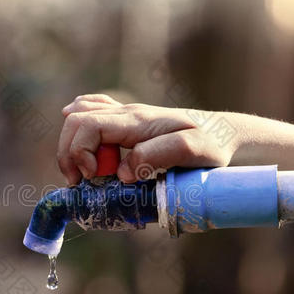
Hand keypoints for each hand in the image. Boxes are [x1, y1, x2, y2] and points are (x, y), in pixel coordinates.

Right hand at [57, 94, 238, 183]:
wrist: (224, 133)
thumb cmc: (212, 144)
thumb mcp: (193, 151)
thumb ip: (156, 156)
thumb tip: (122, 172)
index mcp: (136, 121)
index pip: (87, 125)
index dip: (79, 153)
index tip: (92, 179)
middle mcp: (126, 114)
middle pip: (75, 122)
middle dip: (68, 154)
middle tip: (81, 182)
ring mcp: (125, 115)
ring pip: (79, 117)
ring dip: (72, 146)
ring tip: (86, 171)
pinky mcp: (128, 122)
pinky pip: (92, 111)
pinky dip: (79, 125)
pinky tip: (84, 140)